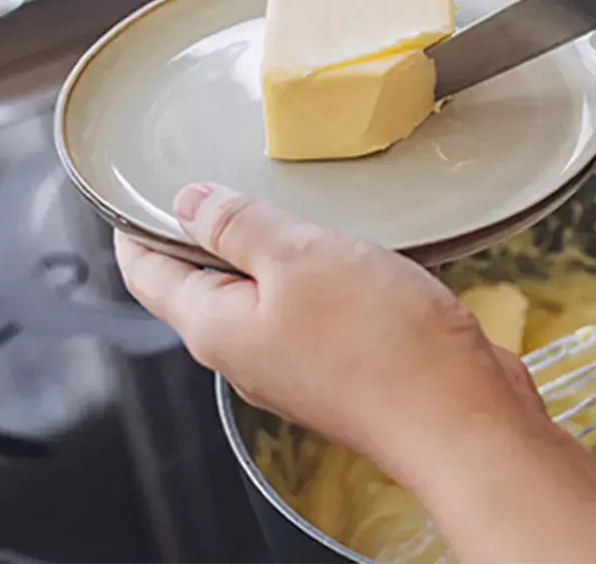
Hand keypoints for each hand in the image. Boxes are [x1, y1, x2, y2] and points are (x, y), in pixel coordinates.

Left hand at [114, 183, 542, 470]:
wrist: (459, 418)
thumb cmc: (381, 346)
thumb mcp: (300, 256)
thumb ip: (239, 225)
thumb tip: (189, 202)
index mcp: (216, 327)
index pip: (147, 273)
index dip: (136, 225)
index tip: (137, 186)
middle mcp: (247, 353)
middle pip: (203, 285)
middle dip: (206, 233)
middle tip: (219, 177)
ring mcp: (296, 364)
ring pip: (263, 296)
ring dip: (271, 252)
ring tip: (289, 205)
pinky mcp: (344, 368)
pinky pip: (312, 312)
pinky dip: (316, 276)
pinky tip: (347, 252)